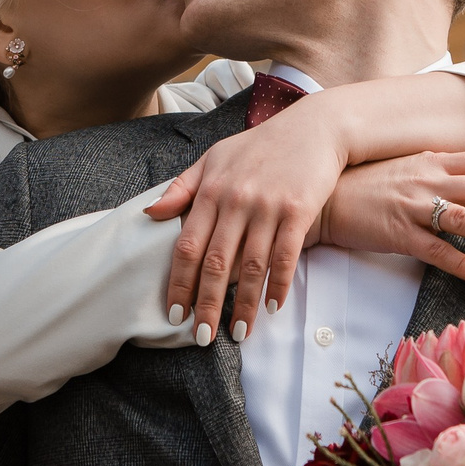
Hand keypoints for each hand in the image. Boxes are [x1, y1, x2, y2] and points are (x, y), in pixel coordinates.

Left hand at [145, 100, 349, 344]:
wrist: (314, 128)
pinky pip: (285, 255)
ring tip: (238, 333)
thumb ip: (182, 188)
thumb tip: (150, 214)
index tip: (174, 314)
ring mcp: (268, 206)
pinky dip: (278, 284)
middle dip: (206, 304)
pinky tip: (272, 307)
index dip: (179, 283)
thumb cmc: (260, 146)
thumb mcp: (214, 159)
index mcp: (211, 190)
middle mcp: (236, 200)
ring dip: (243, 304)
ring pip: (251, 265)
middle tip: (202, 337)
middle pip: (215, 262)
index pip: (186, 245)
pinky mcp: (299, 210)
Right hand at [321, 151, 464, 288]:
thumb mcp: (411, 168)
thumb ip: (446, 170)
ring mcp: (414, 208)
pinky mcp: (398, 235)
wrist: (322, 198)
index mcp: (436, 161)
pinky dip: (460, 264)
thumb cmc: (369, 184)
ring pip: (464, 218)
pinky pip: (436, 251)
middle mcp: (429, 180)